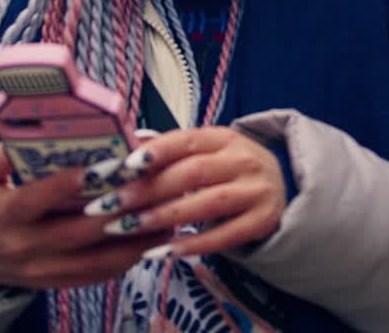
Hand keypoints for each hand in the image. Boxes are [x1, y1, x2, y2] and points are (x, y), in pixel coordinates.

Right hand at [0, 144, 170, 289]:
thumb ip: (0, 154)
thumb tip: (30, 129)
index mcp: (3, 215)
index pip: (39, 199)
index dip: (71, 183)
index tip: (104, 164)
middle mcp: (25, 246)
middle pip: (78, 232)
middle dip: (118, 210)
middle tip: (152, 186)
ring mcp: (44, 270)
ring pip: (96, 259)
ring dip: (134, 239)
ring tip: (165, 214)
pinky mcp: (58, 283)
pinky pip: (98, 275)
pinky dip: (128, 258)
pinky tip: (152, 238)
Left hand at [83, 126, 286, 257]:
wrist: (279, 189)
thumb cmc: (227, 169)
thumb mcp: (205, 150)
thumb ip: (169, 147)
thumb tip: (128, 140)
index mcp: (223, 137)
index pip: (187, 139)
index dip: (156, 152)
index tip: (123, 167)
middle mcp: (243, 160)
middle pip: (193, 173)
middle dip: (147, 190)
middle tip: (110, 205)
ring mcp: (257, 191)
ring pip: (208, 204)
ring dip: (164, 217)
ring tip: (128, 228)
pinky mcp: (263, 221)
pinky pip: (225, 236)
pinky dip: (193, 245)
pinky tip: (163, 251)